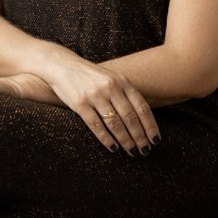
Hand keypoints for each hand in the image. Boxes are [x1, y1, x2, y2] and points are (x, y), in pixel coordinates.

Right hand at [45, 55, 160, 156]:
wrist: (62, 65)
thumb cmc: (90, 75)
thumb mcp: (111, 78)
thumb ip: (125, 93)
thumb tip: (142, 118)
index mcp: (122, 81)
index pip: (142, 107)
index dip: (150, 125)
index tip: (155, 139)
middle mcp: (111, 87)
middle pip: (130, 117)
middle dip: (140, 137)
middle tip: (145, 150)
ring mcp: (95, 95)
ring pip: (115, 124)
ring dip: (126, 141)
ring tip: (132, 151)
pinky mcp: (80, 104)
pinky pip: (96, 126)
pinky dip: (106, 139)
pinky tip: (113, 148)